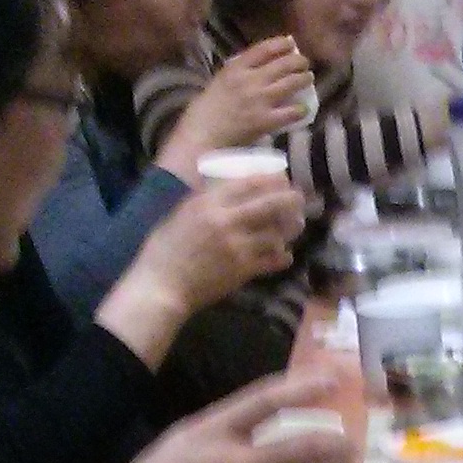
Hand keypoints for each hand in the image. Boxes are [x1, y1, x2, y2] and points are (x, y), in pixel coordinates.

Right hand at [116, 176, 308, 322]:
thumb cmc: (164, 249)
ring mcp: (237, 246)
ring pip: (276, 233)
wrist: (162, 285)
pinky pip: (273, 260)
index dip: (271, 179)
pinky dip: (283, 257)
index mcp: (208, 203)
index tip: (283, 177)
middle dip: (290, 199)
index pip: (248, 184)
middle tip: (300, 199)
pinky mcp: (243, 269)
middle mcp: (226, 221)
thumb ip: (205, 203)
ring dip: (289, 230)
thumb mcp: (181, 214)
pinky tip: (285, 255)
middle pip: (269, 204)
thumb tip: (227, 192)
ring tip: (296, 227)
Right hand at [161, 36, 315, 172]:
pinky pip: (292, 112)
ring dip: (304, 79)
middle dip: (298, 61)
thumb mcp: (220, 80)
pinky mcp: (266, 120)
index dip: (281, 43)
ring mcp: (260, 100)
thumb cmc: (207, 109)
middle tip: (304, 63)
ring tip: (308, 78)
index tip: (291, 43)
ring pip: (292, 83)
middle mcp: (250, 80)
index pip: (264, 49)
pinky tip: (304, 108)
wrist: (202, 134)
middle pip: (283, 64)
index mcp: (236, 68)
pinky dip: (301, 109)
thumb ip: (239, 71)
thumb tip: (260, 65)